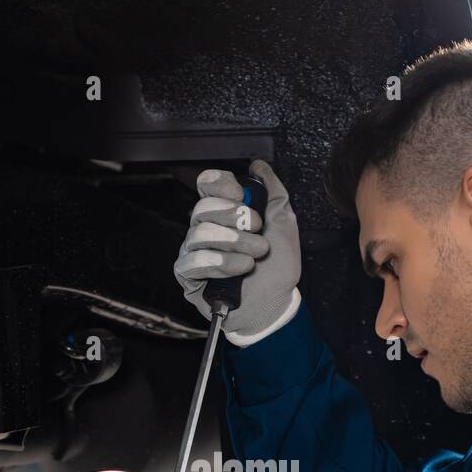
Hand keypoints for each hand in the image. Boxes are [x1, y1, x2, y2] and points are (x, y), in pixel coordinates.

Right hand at [174, 158, 301, 343]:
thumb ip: (273, 192)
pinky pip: (193, 261)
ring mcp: (193, 252)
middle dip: (235, 217)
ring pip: (199, 233)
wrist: (275, 305)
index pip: (207, 185)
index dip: (221, 185)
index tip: (242, 195)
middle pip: (202, 207)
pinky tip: (240, 269)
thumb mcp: (284, 225)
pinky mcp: (187, 275)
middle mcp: (204, 229)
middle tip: (258, 232)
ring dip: (234, 242)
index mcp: (224, 214)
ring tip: (255, 256)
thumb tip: (258, 166)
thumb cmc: (277, 269)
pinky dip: (220, 262)